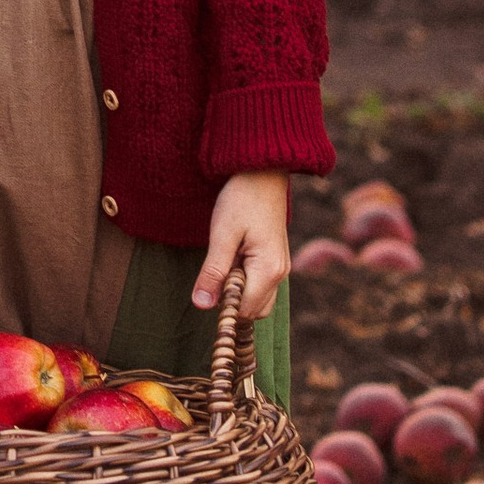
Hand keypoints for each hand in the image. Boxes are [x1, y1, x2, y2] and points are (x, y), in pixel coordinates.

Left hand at [191, 170, 290, 324]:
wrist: (263, 172)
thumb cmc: (241, 200)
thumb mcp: (221, 235)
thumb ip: (213, 272)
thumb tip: (202, 305)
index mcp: (269, 270)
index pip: (244, 310)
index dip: (223, 303)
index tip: (210, 281)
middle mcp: (281, 274)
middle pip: (253, 310)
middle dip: (231, 299)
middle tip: (219, 266)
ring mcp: (281, 268)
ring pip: (258, 300)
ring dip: (238, 290)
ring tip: (227, 258)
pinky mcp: (276, 261)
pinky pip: (260, 285)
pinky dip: (245, 281)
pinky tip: (235, 255)